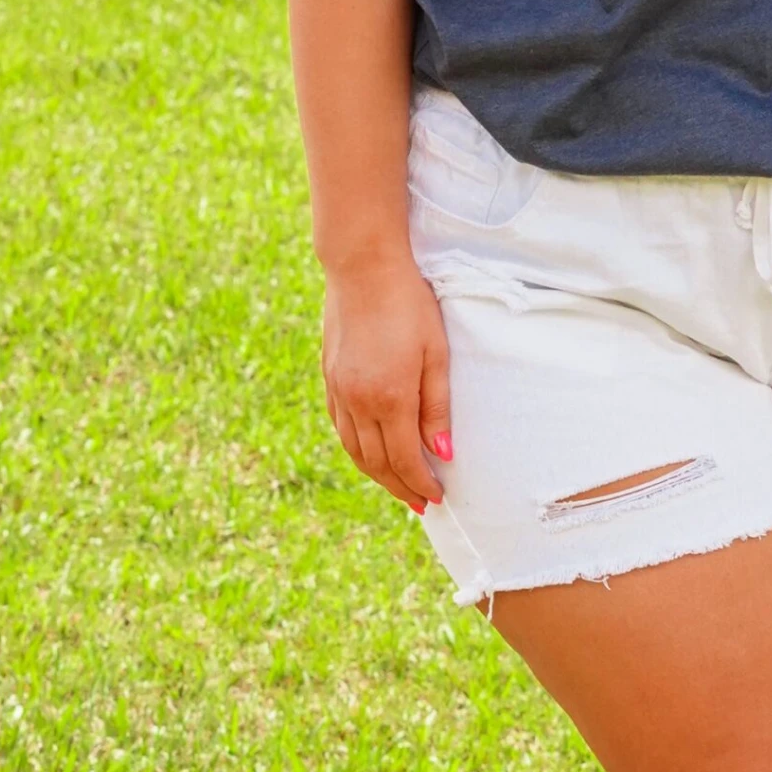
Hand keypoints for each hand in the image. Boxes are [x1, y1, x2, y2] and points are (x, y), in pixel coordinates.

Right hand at [322, 258, 451, 513]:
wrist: (363, 268)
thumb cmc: (409, 306)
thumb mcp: (436, 354)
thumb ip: (437, 408)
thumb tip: (442, 454)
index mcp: (389, 398)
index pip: (404, 460)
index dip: (420, 483)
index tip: (437, 497)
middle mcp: (358, 402)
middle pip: (377, 463)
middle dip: (400, 487)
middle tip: (420, 503)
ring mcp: (338, 391)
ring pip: (355, 450)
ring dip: (377, 474)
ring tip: (398, 486)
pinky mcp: (329, 378)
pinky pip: (341, 428)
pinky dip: (357, 449)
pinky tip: (370, 452)